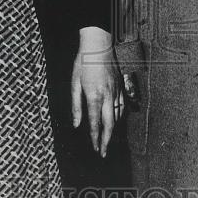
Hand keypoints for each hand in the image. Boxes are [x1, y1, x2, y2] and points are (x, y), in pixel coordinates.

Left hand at [71, 27, 123, 157]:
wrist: (98, 44)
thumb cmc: (83, 62)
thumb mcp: (74, 83)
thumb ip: (76, 105)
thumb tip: (76, 124)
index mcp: (94, 96)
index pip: (95, 123)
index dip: (94, 138)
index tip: (94, 149)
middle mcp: (108, 96)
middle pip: (109, 124)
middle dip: (106, 140)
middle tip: (103, 153)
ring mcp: (116, 91)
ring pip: (117, 116)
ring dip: (112, 130)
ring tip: (107, 140)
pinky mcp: (120, 86)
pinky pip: (122, 106)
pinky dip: (119, 117)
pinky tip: (115, 121)